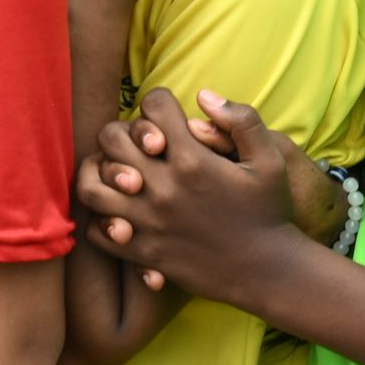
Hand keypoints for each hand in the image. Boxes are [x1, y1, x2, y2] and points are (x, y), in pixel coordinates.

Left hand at [77, 88, 311, 312]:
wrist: (267, 270)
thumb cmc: (268, 211)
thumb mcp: (271, 160)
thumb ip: (242, 120)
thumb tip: (203, 94)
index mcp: (192, 160)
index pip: (153, 106)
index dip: (160, 103)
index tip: (170, 117)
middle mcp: (163, 188)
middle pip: (112, 139)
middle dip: (124, 132)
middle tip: (141, 144)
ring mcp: (148, 222)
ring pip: (92, 187)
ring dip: (99, 173)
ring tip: (118, 173)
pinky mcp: (143, 252)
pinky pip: (97, 231)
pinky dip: (101, 219)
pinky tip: (119, 211)